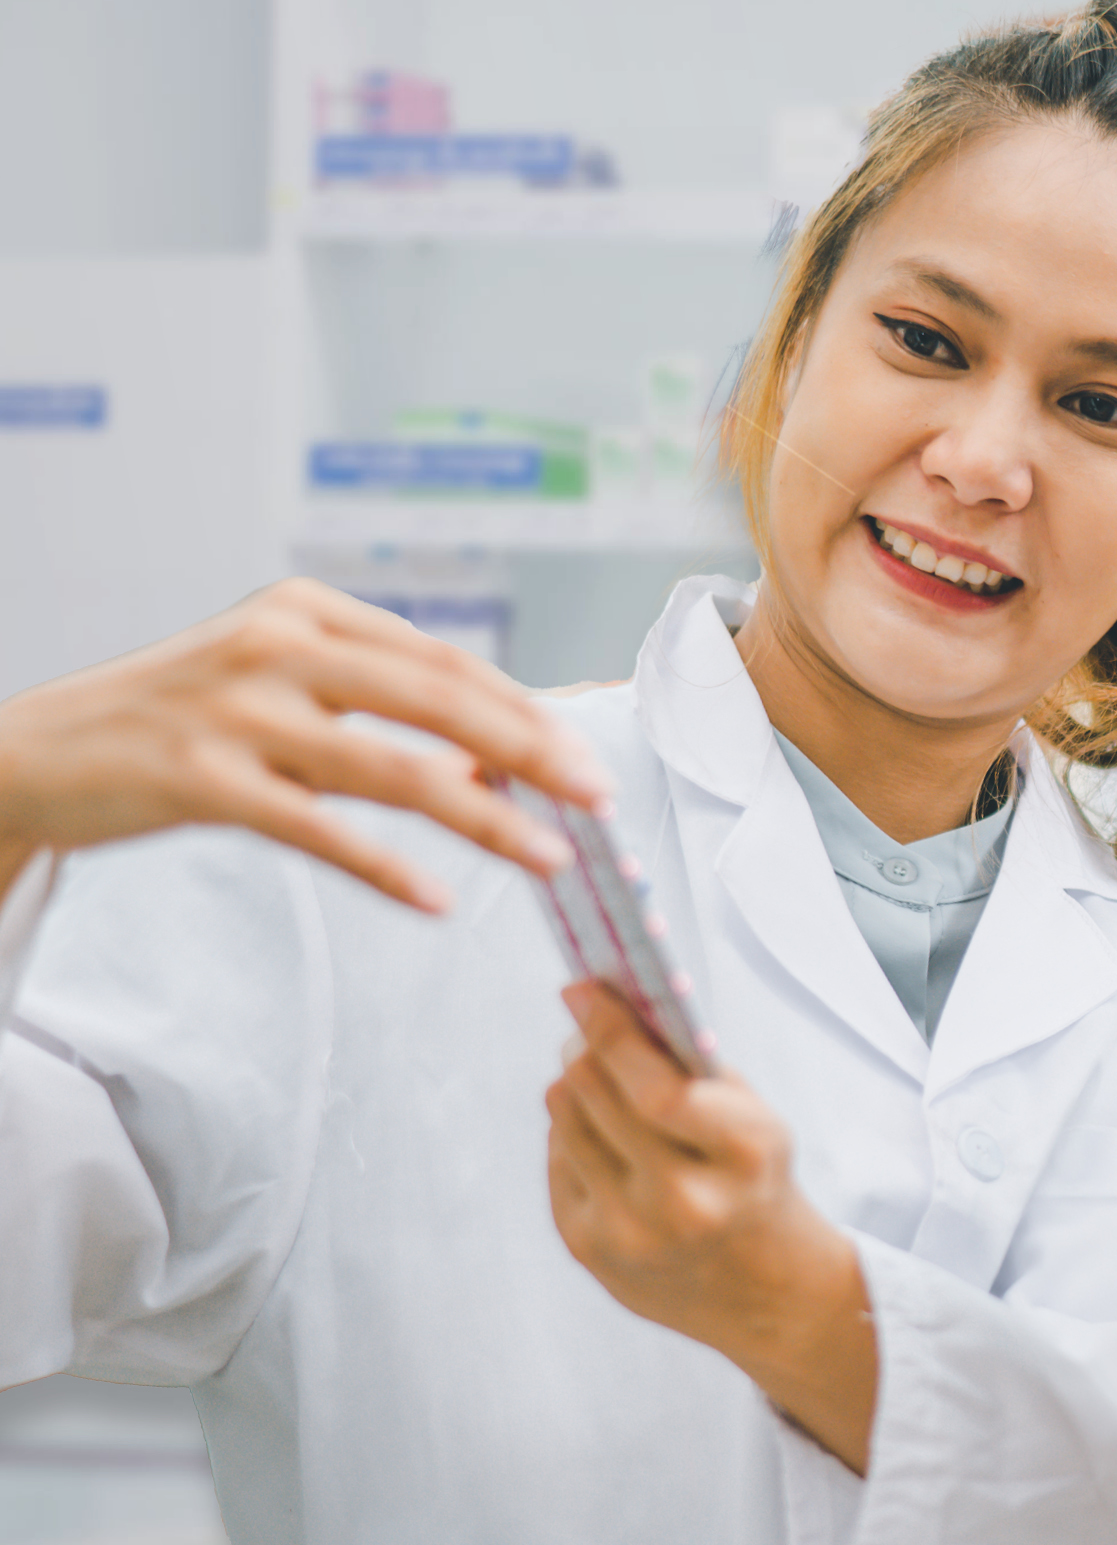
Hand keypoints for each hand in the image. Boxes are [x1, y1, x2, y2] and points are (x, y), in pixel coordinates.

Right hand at [0, 578, 611, 911]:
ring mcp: (240, 708)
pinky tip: (437, 900)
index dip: (527, 712)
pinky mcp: (201, 777)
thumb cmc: (175, 720)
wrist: (33, 748)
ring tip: (549, 858)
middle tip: (598, 800)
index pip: (448, 663)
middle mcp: (281, 644)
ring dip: (485, 819)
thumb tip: (490, 771)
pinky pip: (317, 829)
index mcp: (310, 611)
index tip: (584, 759)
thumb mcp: (279, 684)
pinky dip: (384, 867)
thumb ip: (376, 711)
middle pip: (440, 703)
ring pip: (394, 768)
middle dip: (533, 754)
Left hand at [547, 981, 877, 1473]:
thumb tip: (609, 1005)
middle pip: (593, 1093)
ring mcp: (629, 1232)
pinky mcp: (588, 1249)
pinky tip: (605, 1137)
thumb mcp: (754, 1117)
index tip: (583, 991)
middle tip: (588, 1026)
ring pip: (563, 1118)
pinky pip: (557, 1157)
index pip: (655, 1089)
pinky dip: (574, 1133)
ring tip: (599, 1080)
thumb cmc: (754, 1181)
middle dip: (585, 1046)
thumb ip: (690, 1066)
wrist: (763, 1291)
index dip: (610, 1032)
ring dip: (575, 1085)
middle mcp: (682, 1201)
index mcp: (741, 1156)